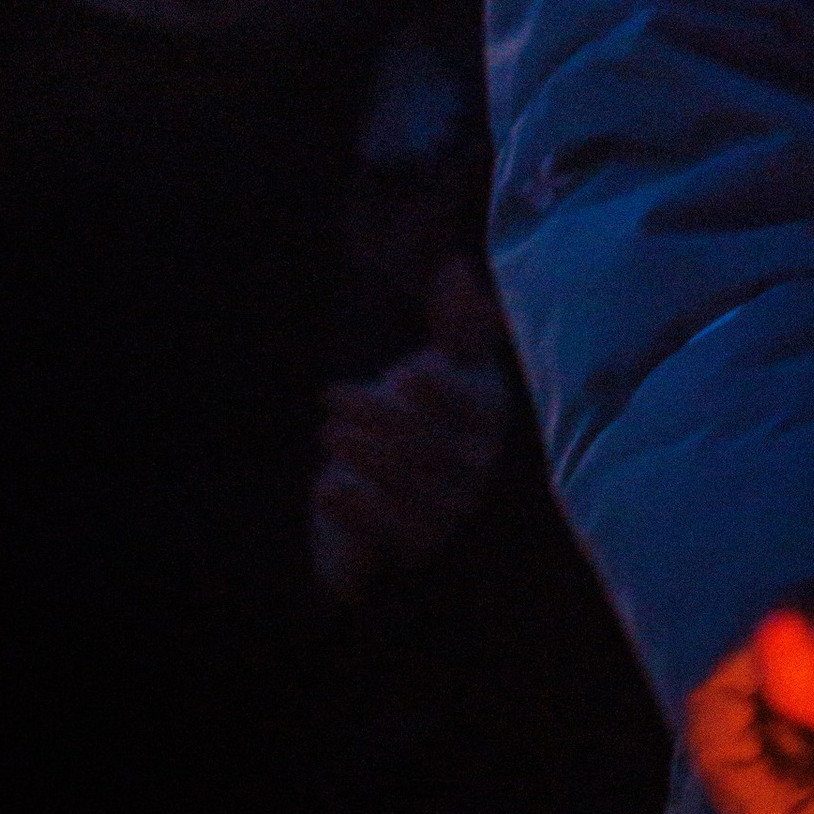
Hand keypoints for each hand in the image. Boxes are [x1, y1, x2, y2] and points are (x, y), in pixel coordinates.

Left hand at [309, 254, 511, 606]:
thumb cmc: (419, 414)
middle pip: (432, 446)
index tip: (406, 376)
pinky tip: (326, 490)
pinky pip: (391, 535)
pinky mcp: (415, 545)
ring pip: (413, 489)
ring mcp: (449, 511)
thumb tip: (458, 267)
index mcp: (487, 416)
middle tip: (331, 397)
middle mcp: (476, 467)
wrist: (389, 489)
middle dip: (380, 419)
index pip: (472, 408)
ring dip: (367, 460)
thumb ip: (455, 323)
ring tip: (328, 434)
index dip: (442, 394)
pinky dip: (358, 514)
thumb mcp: (440, 365)